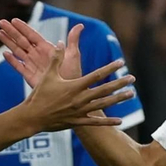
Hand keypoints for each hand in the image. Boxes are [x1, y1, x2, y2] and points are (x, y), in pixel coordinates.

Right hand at [0, 17, 80, 79]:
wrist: (70, 93)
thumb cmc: (73, 74)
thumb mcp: (73, 55)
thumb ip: (73, 40)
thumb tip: (80, 25)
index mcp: (47, 48)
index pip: (32, 35)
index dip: (23, 27)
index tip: (13, 20)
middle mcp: (38, 55)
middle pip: (22, 40)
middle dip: (11, 31)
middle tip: (1, 22)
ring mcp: (33, 65)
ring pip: (17, 51)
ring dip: (8, 42)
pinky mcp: (29, 76)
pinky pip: (19, 66)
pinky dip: (12, 61)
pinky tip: (5, 53)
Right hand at [0, 21, 134, 130]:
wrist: (33, 117)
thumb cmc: (40, 95)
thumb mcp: (47, 75)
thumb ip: (55, 59)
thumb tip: (59, 42)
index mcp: (74, 86)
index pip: (96, 75)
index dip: (110, 68)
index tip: (120, 62)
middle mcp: (80, 99)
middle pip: (105, 89)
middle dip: (119, 83)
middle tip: (132, 78)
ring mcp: (80, 111)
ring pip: (104, 104)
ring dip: (118, 99)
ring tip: (131, 94)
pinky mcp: (78, 122)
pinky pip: (96, 123)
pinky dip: (108, 122)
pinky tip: (120, 120)